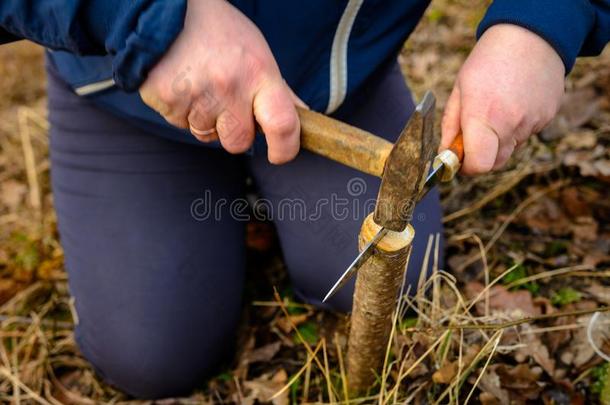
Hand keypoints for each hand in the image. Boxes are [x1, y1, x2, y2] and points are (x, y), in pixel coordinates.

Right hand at [140, 0, 304, 163]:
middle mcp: (229, 87)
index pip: (282, 125)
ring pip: (207, 136)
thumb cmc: (220, 33)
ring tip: (201, 85)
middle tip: (228, 104)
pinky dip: (183, 111)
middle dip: (235, 132)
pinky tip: (183, 84)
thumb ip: (279, 91)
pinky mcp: (166, 100)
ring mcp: (196, 95)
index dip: (285, 149)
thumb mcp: (258, 53)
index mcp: (259, 74)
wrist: (169, 10)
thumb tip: (301, 119)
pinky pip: (180, 124)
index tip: (280, 153)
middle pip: (239, 142)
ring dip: (206, 120)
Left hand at [441, 24, 564, 173]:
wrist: (531, 36)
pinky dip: (517, 127)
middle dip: (481, 155)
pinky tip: (514, 103)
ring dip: (499, 139)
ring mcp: (532, 122)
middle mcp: (510, 124)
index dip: (467, 167)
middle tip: (474, 135)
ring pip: (511, 148)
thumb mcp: (459, 90)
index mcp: (483, 117)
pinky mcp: (547, 118)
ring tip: (497, 109)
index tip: (459, 157)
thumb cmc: (488, 61)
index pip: (479, 165)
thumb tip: (444, 155)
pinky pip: (526, 134)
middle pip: (494, 163)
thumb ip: (451, 126)